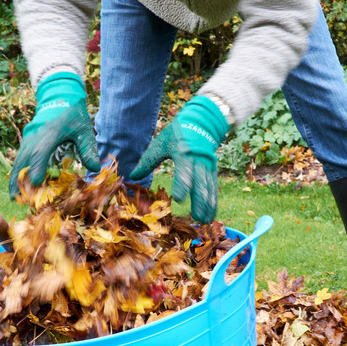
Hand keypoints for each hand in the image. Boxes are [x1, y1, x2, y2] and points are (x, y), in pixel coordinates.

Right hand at [9, 72, 100, 198]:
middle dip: (22, 179)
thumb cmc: (74, 116)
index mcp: (50, 131)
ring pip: (19, 160)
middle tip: (20, 200)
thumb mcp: (85, 129)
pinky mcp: (26, 143)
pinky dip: (17, 173)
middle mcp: (35, 136)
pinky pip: (19, 160)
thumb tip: (95, 169)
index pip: (42, 150)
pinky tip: (16, 188)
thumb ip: (88, 148)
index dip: (38, 166)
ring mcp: (28, 139)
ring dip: (16, 179)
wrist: (59, 99)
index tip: (37, 183)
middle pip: (25, 159)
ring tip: (14, 198)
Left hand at [129, 95, 230, 222]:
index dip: (182, 185)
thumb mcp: (161, 143)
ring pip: (209, 188)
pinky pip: (214, 188)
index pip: (184, 171)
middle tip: (196, 217)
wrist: (201, 124)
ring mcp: (207, 167)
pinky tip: (211, 215)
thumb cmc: (177, 134)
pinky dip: (213, 202)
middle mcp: (198, 161)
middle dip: (199, 201)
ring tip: (204, 221)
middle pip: (200, 183)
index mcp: (184, 153)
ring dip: (208, 205)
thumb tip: (132, 176)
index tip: (179, 199)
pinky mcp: (212, 171)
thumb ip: (148, 160)